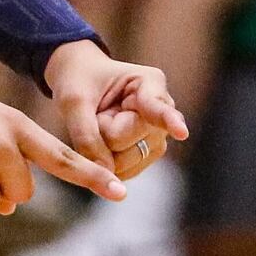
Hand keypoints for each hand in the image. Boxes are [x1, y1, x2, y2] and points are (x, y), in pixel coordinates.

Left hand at [43, 39, 187, 179]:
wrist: (80, 79)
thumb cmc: (79, 80)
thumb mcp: (73, 101)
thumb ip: (86, 136)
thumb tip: (107, 175)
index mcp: (149, 82)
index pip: (157, 107)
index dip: (170, 121)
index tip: (182, 132)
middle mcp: (163, 111)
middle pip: (129, 143)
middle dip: (104, 134)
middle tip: (96, 111)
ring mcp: (158, 136)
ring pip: (126, 161)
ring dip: (103, 149)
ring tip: (100, 121)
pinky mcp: (148, 155)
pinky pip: (123, 171)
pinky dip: (106, 161)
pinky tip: (104, 139)